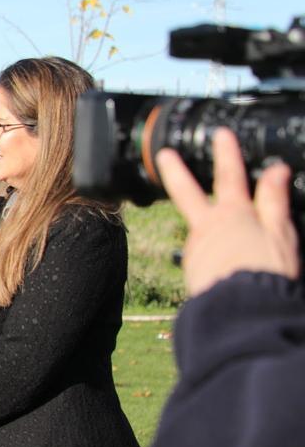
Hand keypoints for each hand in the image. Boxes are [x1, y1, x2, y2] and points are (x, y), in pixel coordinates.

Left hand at [156, 128, 298, 295]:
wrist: (240, 312)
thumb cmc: (266, 274)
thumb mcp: (281, 234)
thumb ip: (275, 202)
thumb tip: (276, 170)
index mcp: (233, 214)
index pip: (229, 176)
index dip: (226, 153)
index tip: (220, 135)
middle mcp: (207, 228)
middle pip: (187, 193)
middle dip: (175, 171)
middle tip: (164, 155)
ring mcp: (195, 249)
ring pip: (199, 231)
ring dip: (209, 232)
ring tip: (233, 249)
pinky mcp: (191, 272)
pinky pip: (202, 258)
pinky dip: (212, 258)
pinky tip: (226, 269)